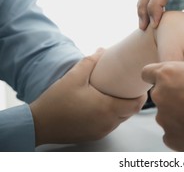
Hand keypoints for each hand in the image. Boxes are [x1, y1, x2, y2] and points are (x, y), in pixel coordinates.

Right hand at [29, 50, 146, 145]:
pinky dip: (112, 116)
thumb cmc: (57, 100)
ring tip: (118, 94)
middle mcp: (108, 123)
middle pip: (130, 112)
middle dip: (133, 100)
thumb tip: (102, 50)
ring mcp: (101, 131)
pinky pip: (110, 125)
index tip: (140, 85)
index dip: (142, 96)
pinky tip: (104, 105)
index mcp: (107, 109)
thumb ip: (91, 62)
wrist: (38, 124)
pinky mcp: (94, 135)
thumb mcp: (74, 76)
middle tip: (130, 87)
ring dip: (123, 108)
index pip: (136, 105)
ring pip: (121, 120)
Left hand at [141, 55, 183, 150]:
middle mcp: (160, 95)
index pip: (148, 72)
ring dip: (178, 112)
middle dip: (173, 94)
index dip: (157, 74)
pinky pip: (172, 131)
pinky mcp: (169, 137)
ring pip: (166, 113)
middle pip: (159, 93)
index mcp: (168, 74)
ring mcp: (163, 118)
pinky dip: (182, 130)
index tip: (169, 78)